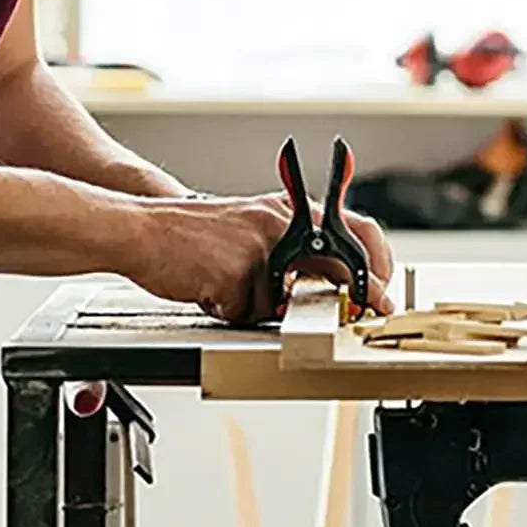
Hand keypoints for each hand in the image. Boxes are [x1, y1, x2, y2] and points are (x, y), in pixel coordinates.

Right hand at [122, 195, 393, 324]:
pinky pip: (247, 313)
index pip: (357, 231)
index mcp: (289, 210)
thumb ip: (291, 251)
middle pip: (339, 267)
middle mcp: (281, 222)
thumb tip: (329, 288)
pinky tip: (211, 290)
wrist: (143, 230)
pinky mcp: (237, 271)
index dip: (378, 267)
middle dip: (354, 298)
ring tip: (232, 287)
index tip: (382, 294)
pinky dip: (229, 311)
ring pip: (285, 301)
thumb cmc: (193, 237)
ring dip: (263, 308)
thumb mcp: (254, 230)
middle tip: (360, 315)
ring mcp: (260, 246)